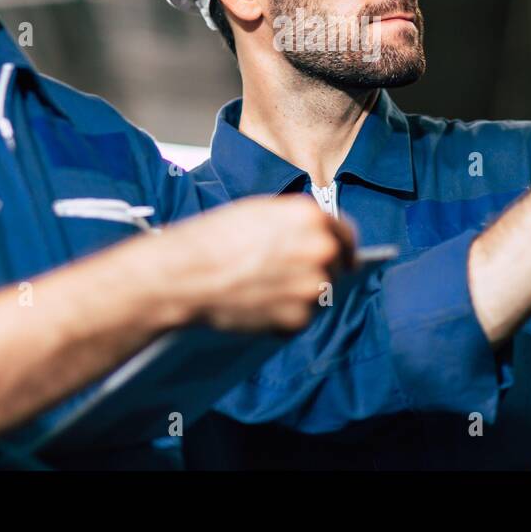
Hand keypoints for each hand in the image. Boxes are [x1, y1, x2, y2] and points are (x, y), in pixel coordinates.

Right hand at [172, 196, 354, 331]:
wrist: (185, 274)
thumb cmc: (212, 239)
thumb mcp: (260, 213)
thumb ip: (293, 225)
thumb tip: (313, 239)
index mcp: (311, 216)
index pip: (345, 233)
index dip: (340, 245)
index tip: (340, 256)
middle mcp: (321, 248)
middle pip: (336, 265)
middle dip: (317, 271)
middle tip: (285, 277)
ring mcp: (313, 285)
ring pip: (320, 293)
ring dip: (300, 295)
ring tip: (263, 290)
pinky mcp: (300, 317)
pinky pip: (301, 318)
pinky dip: (284, 317)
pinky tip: (257, 306)